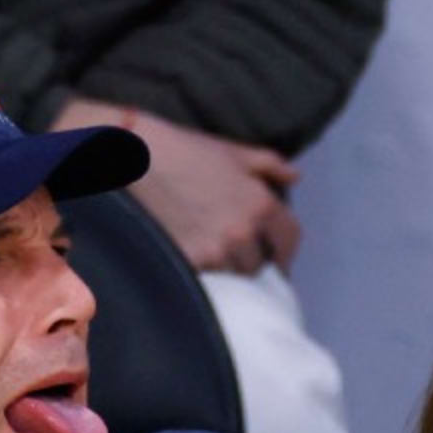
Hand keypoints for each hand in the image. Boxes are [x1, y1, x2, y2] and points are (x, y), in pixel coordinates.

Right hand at [56, 100, 299, 272]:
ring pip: (236, 277)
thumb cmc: (185, 151)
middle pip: (262, 265)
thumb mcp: (233, 152)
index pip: (289, 240)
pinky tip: (198, 261)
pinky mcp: (190, 264)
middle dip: (254, 259)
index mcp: (261, 203)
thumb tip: (295, 178)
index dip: (284, 248)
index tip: (277, 255)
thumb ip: (270, 166)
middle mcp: (244, 232)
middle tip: (239, 255)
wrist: (137, 160)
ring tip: (216, 258)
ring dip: (230, 270)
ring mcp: (217, 252)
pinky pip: (210, 281)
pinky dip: (207, 275)